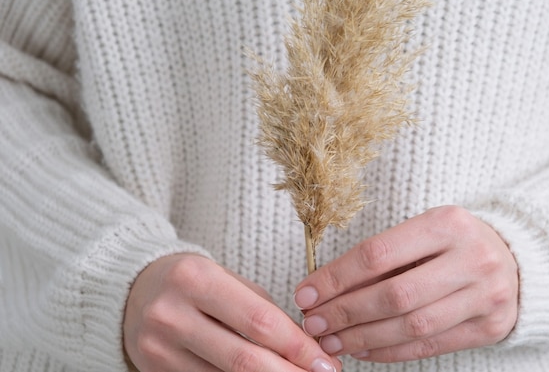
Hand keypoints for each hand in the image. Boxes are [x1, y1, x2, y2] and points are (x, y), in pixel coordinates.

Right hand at [124, 253, 340, 371]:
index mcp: (195, 278)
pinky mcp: (153, 370)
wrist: (133, 290)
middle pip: (244, 358)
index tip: (324, 360)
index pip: (258, 321)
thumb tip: (305, 345)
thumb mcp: (225, 278)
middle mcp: (172, 314)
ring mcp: (158, 347)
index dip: (297, 346)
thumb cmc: (191, 281)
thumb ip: (261, 308)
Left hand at [293, 206, 518, 362]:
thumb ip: (380, 260)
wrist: (515, 258)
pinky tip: (364, 350)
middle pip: (395, 295)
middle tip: (313, 323)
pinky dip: (391, 351)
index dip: (336, 278)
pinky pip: (431, 346)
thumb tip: (325, 291)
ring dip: (363, 337)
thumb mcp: (421, 234)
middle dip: (345, 312)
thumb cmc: (452, 242)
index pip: (378, 253)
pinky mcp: (490, 326)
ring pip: (412, 326)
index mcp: (446, 223)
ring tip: (333, 341)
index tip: (306, 293)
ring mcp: (485, 295)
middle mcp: (471, 258)